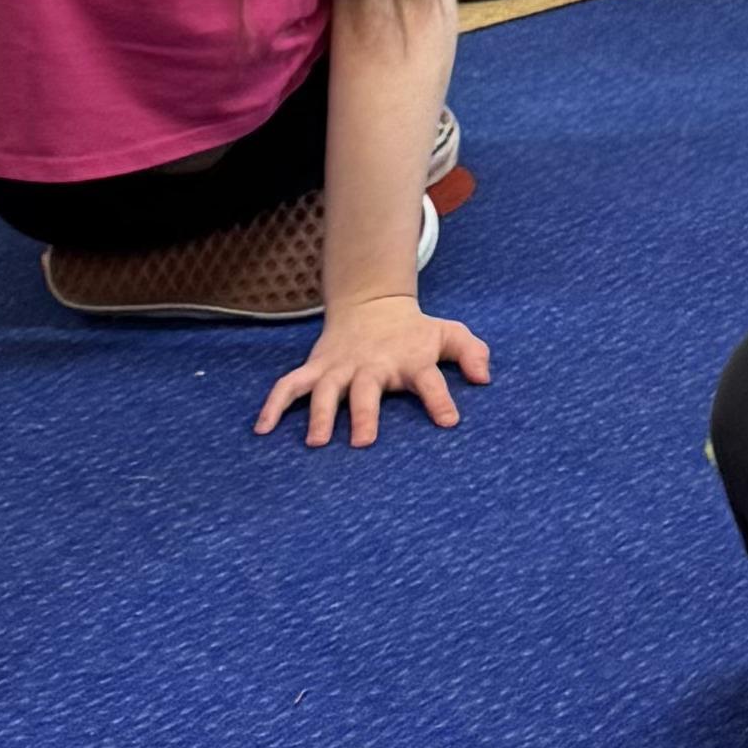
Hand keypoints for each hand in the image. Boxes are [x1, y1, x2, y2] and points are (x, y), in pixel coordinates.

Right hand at [255, 292, 493, 447]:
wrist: (372, 305)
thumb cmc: (415, 333)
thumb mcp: (448, 334)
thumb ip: (471, 352)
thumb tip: (485, 377)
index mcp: (409, 360)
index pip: (430, 380)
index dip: (440, 400)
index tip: (449, 421)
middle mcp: (372, 366)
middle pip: (367, 390)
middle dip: (365, 414)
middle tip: (364, 442)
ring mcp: (340, 368)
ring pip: (325, 390)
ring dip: (321, 414)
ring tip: (317, 441)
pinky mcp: (316, 369)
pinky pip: (289, 386)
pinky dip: (274, 404)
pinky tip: (262, 429)